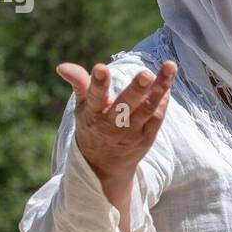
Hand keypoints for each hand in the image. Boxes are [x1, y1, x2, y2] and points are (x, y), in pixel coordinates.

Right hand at [56, 60, 177, 194]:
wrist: (104, 166)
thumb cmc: (92, 127)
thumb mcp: (82, 107)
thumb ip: (79, 84)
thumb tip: (61, 66)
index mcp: (93, 114)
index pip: (95, 97)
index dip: (98, 83)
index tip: (100, 68)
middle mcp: (112, 124)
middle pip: (126, 105)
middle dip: (136, 90)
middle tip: (146, 74)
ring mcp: (131, 132)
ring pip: (148, 109)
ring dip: (160, 89)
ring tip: (170, 67)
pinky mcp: (147, 137)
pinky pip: (157, 117)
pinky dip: (163, 101)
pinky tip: (168, 84)